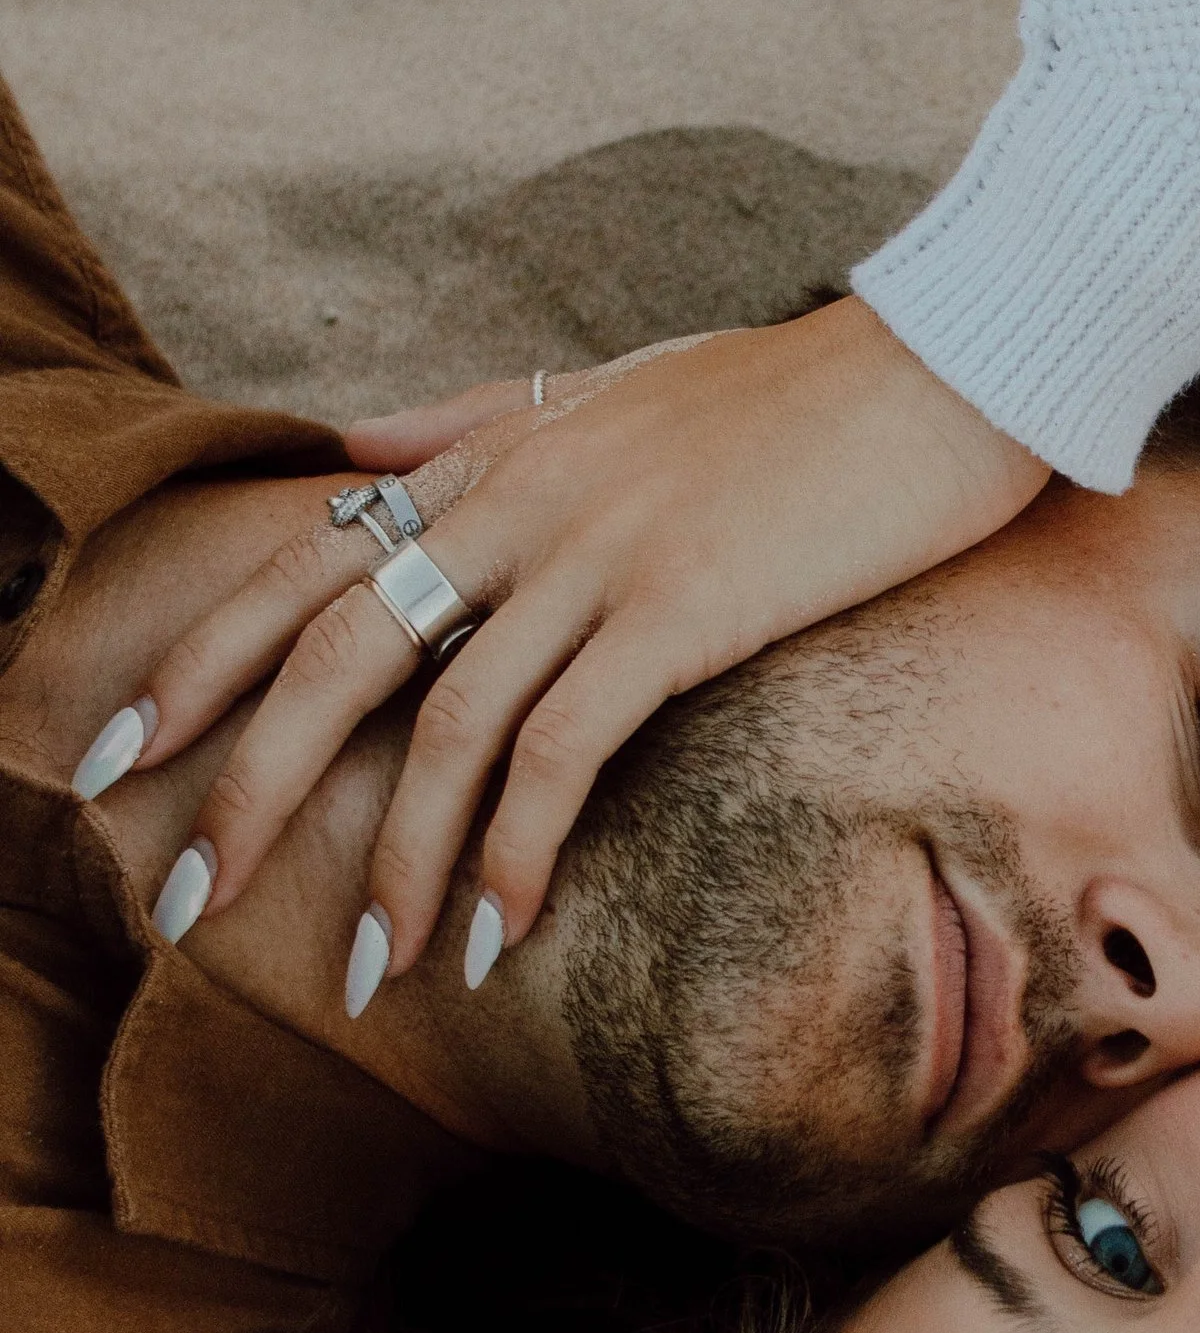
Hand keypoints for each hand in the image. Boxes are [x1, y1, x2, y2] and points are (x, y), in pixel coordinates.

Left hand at [96, 294, 1048, 980]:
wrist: (946, 360)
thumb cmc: (799, 390)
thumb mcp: (615, 387)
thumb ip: (475, 420)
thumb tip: (354, 451)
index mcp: (493, 455)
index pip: (303, 566)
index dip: (198, 663)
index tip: (120, 753)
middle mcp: (516, 499)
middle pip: (332, 657)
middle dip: (246, 786)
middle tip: (186, 901)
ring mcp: (594, 551)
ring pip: (442, 727)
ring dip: (402, 867)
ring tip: (380, 971)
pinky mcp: (680, 605)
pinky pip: (563, 747)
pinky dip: (520, 848)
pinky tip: (506, 929)